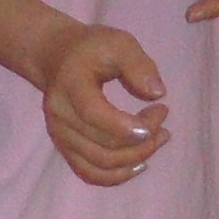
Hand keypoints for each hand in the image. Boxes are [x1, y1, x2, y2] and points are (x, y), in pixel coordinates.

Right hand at [39, 25, 169, 185]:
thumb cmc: (91, 50)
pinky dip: (118, 175)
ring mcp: (60, 136)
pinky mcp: (65, 149)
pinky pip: (91, 174)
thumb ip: (138, 64)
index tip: (159, 112)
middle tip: (163, 119)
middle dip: (142, 139)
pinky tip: (140, 163)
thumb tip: (157, 93)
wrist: (56, 58)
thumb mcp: (118, 43)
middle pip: (103, 144)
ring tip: (159, 139)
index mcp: (70, 85)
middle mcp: (60, 115)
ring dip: (135, 158)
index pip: (93, 113)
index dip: (125, 124)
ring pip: (100, 163)